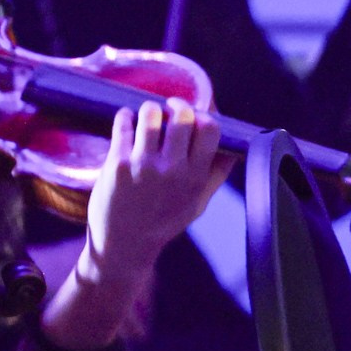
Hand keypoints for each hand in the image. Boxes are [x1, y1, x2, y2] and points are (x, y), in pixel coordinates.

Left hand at [82, 99, 228, 287]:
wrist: (124, 244)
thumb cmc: (163, 223)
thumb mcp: (198, 202)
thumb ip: (216, 175)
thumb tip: (233, 148)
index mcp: (196, 177)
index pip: (210, 129)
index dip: (204, 116)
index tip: (195, 115)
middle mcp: (172, 169)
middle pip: (183, 117)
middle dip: (177, 106)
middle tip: (170, 108)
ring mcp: (143, 165)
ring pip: (151, 115)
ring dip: (150, 110)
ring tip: (147, 116)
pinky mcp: (117, 163)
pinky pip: (123, 124)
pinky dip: (126, 116)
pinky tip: (127, 120)